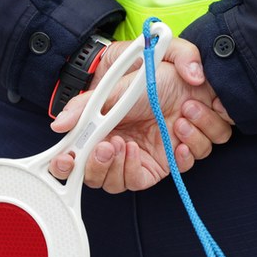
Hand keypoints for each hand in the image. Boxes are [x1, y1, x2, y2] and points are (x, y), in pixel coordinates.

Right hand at [49, 38, 232, 192]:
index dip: (66, 167)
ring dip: (146, 154)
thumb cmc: (157, 76)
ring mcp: (149, 157)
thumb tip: (59, 125)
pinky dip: (182, 155)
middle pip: (103, 180)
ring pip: (133, 181)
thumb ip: (86, 105)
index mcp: (102, 131)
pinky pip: (175, 171)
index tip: (68, 159)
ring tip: (170, 122)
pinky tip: (185, 131)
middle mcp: (122, 148)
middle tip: (116, 144)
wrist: (198, 75)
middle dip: (105, 166)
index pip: (75, 161)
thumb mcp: (118, 85)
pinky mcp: (176, 160)